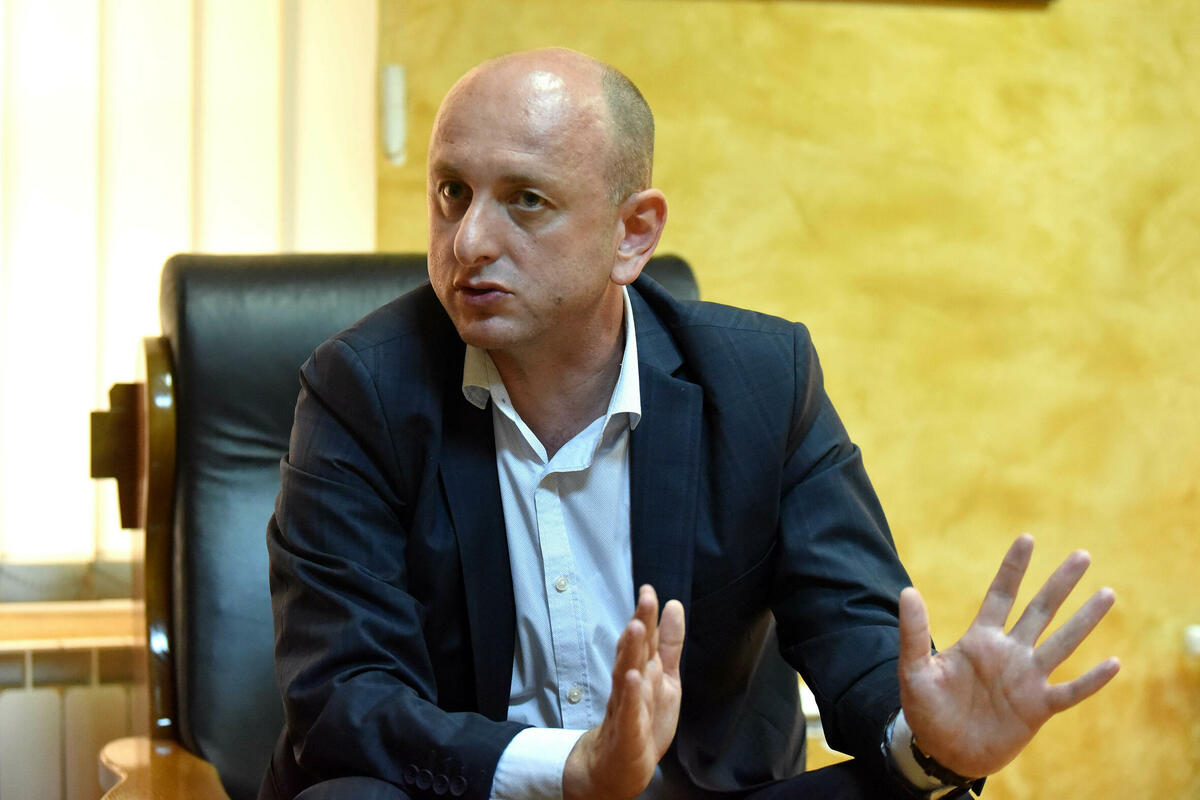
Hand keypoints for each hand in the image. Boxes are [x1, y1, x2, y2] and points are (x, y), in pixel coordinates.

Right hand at [563, 585, 685, 799]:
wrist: (617, 767)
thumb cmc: (642, 719)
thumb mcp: (664, 677)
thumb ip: (668, 643)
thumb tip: (674, 604)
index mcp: (640, 670)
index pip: (643, 639)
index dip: (646, 615)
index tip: (648, 589)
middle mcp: (629, 685)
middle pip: (633, 651)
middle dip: (639, 625)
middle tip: (645, 598)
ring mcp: (625, 708)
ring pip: (626, 676)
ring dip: (630, 653)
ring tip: (636, 629)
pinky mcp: (627, 733)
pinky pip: (628, 713)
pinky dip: (630, 696)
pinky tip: (632, 678)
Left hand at [897, 534, 1119, 778]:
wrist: (942, 751)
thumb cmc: (927, 709)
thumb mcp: (914, 669)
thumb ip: (914, 633)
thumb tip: (908, 591)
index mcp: (981, 639)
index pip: (1001, 595)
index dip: (1014, 568)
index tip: (1027, 538)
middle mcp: (1009, 653)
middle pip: (1040, 610)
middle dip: (1060, 584)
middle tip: (1083, 555)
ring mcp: (1026, 679)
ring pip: (1062, 643)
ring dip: (1084, 620)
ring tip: (1107, 593)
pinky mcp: (1037, 708)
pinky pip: (1070, 692)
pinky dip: (1091, 680)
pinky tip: (1113, 662)